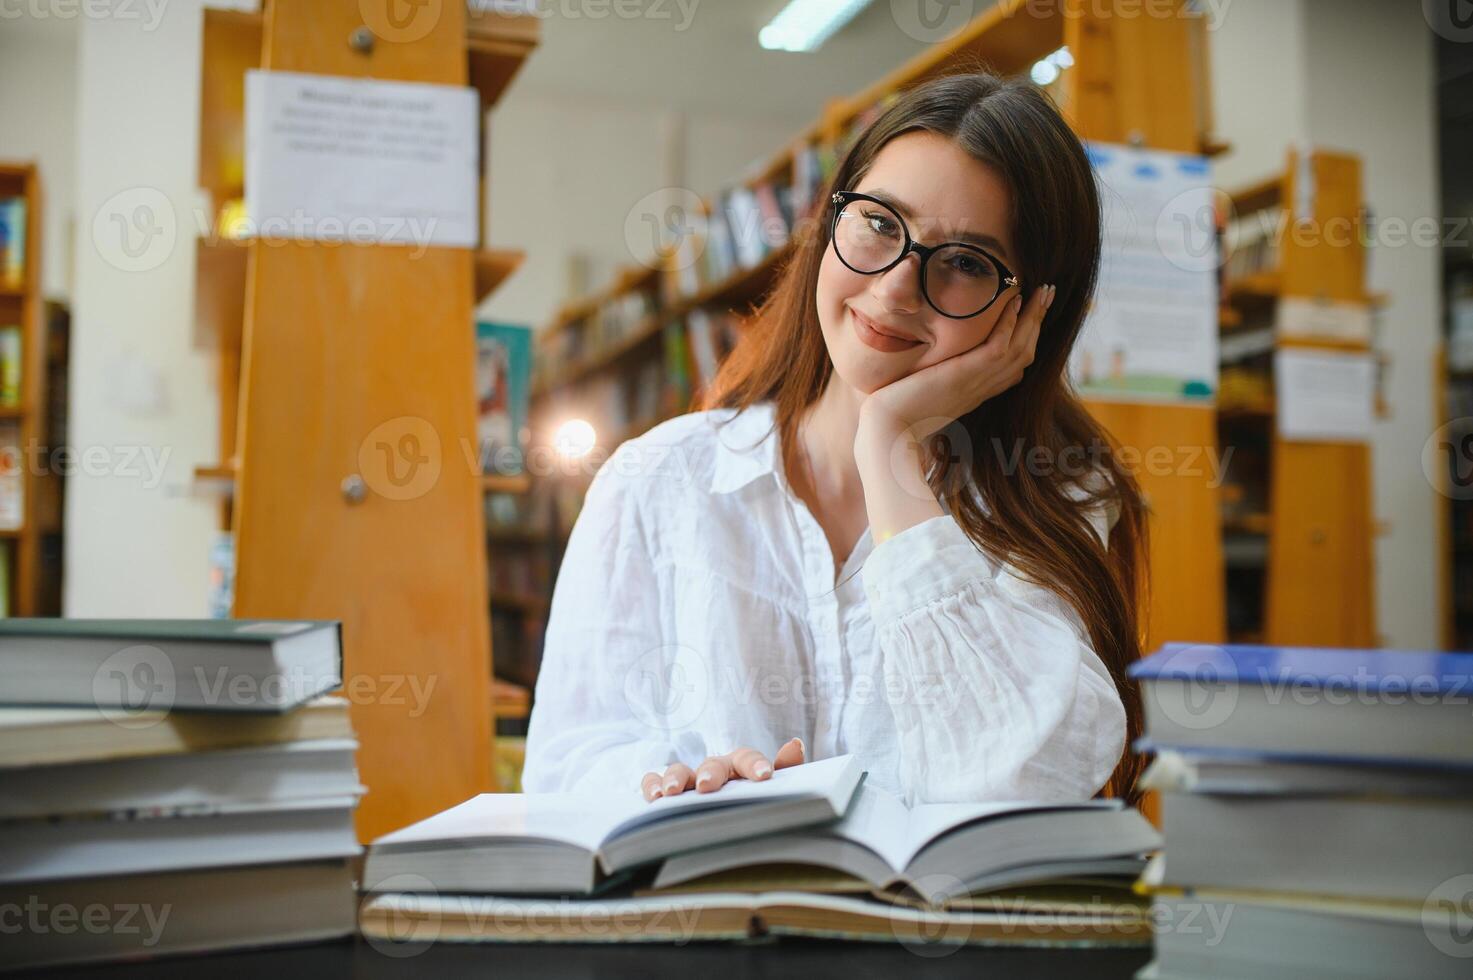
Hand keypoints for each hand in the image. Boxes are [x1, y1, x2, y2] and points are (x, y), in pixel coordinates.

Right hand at [640, 738, 804, 800]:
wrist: (730, 816)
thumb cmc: (753, 799)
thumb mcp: (774, 787)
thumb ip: (787, 770)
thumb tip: (794, 745)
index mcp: (741, 765)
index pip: (748, 758)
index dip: (755, 765)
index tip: (764, 777)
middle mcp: (714, 768)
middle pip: (712, 764)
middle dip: (710, 773)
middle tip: (708, 786)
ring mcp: (689, 778)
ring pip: (680, 771)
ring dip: (675, 778)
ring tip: (672, 793)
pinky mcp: (666, 790)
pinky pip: (654, 782)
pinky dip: (652, 785)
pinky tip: (654, 797)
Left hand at [858, 283, 1054, 447]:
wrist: (889, 432)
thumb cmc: (897, 416)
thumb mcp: (922, 391)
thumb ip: (936, 376)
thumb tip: (930, 362)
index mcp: (976, 392)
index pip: (1014, 365)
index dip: (1028, 338)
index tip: (1032, 312)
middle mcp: (983, 388)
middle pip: (1025, 352)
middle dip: (1038, 321)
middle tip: (1049, 293)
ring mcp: (977, 383)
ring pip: (1020, 348)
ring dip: (1034, 317)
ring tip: (1044, 290)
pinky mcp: (965, 376)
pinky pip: (998, 347)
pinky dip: (1010, 323)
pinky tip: (1015, 301)